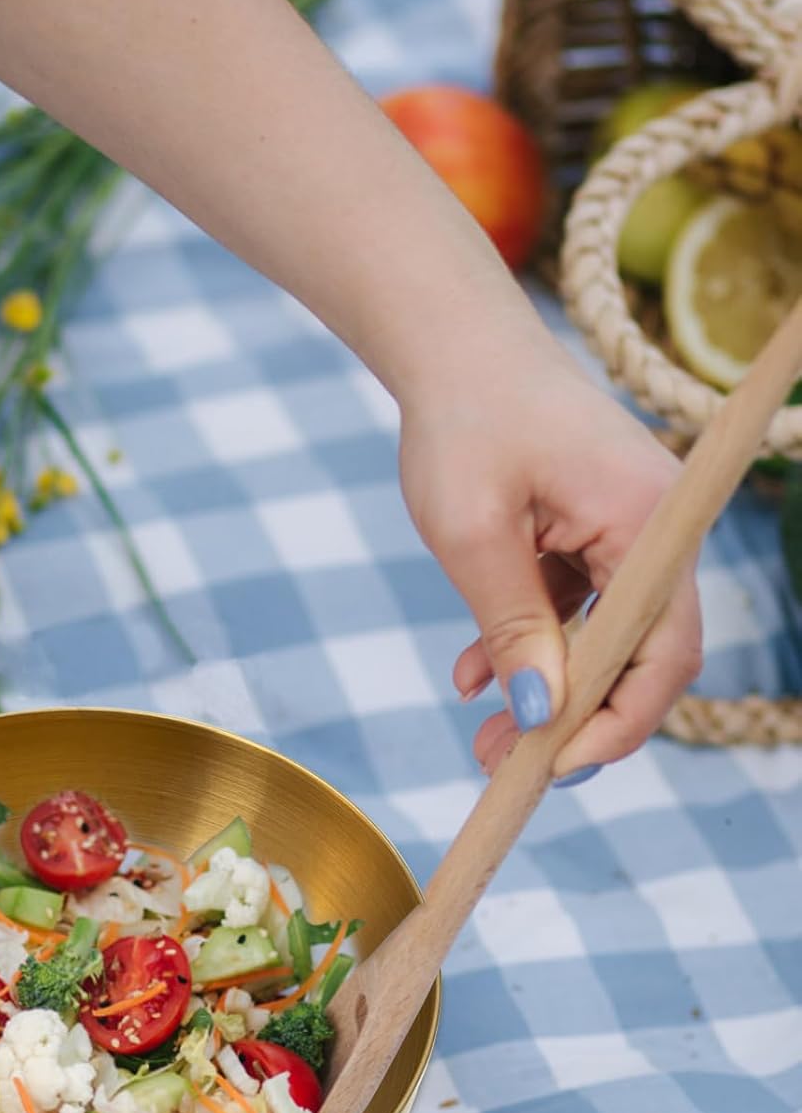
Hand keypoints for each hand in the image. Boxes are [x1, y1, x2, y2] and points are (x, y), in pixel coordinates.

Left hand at [398, 339, 701, 781]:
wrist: (449, 349)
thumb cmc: (462, 423)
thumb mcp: (472, 535)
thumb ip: (510, 626)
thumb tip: (540, 712)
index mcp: (646, 525)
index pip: (662, 652)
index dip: (616, 721)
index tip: (553, 764)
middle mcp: (651, 531)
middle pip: (637, 653)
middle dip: (574, 716)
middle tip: (504, 761)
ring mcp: (621, 532)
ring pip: (598, 637)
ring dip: (543, 689)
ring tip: (482, 732)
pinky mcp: (586, 532)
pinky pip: (569, 608)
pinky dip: (525, 643)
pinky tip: (470, 674)